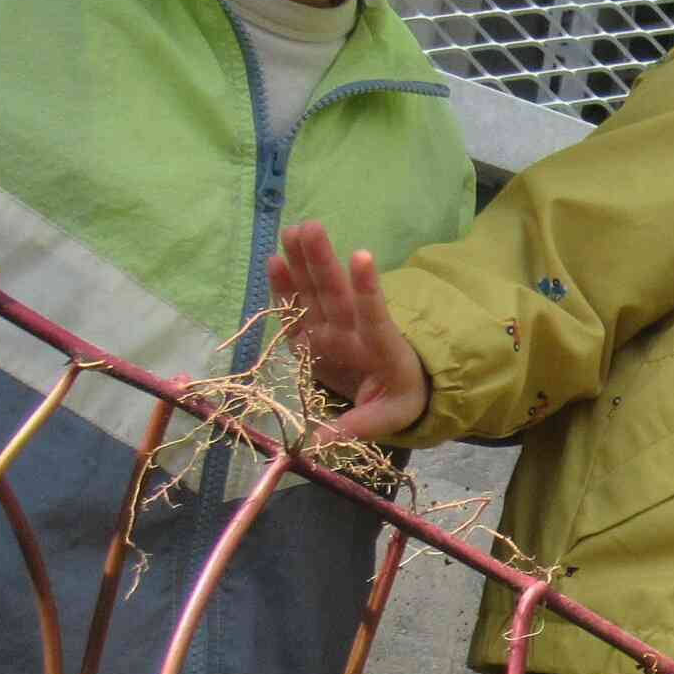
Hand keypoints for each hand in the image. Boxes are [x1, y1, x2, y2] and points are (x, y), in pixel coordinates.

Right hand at [267, 220, 430, 440]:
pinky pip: (297, 308)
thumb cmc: (398, 399)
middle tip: (309, 227)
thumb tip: (315, 445)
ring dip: (305, 262)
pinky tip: (275, 260)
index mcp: (382, 349)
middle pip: (336, 295)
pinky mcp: (314, 335)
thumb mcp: (388, 417)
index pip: (376, 316)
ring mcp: (333, 330)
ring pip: (317, 292)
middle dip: (321, 263)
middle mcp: (354, 333)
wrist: (397, 390)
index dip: (368, 289)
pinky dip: (285, 286)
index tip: (362, 256)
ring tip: (294, 230)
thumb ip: (354, 428)